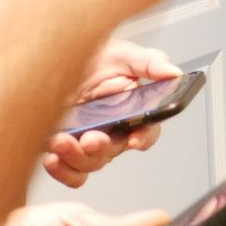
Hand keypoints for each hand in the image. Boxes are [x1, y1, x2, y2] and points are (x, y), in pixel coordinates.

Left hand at [44, 41, 179, 187]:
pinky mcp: (65, 149)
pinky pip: (69, 172)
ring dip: (76, 157)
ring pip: (90, 163)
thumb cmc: (95, 58)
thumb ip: (150, 63)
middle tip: (89, 138)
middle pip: (114, 151)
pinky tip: (52, 157)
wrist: (58, 58)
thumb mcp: (124, 54)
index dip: (143, 137)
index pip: (146, 131)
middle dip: (101, 148)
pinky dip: (62, 171)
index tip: (134, 139)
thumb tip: (173, 73)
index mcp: (132, 112)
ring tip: (60, 140)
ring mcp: (88, 142)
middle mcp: (112, 131)